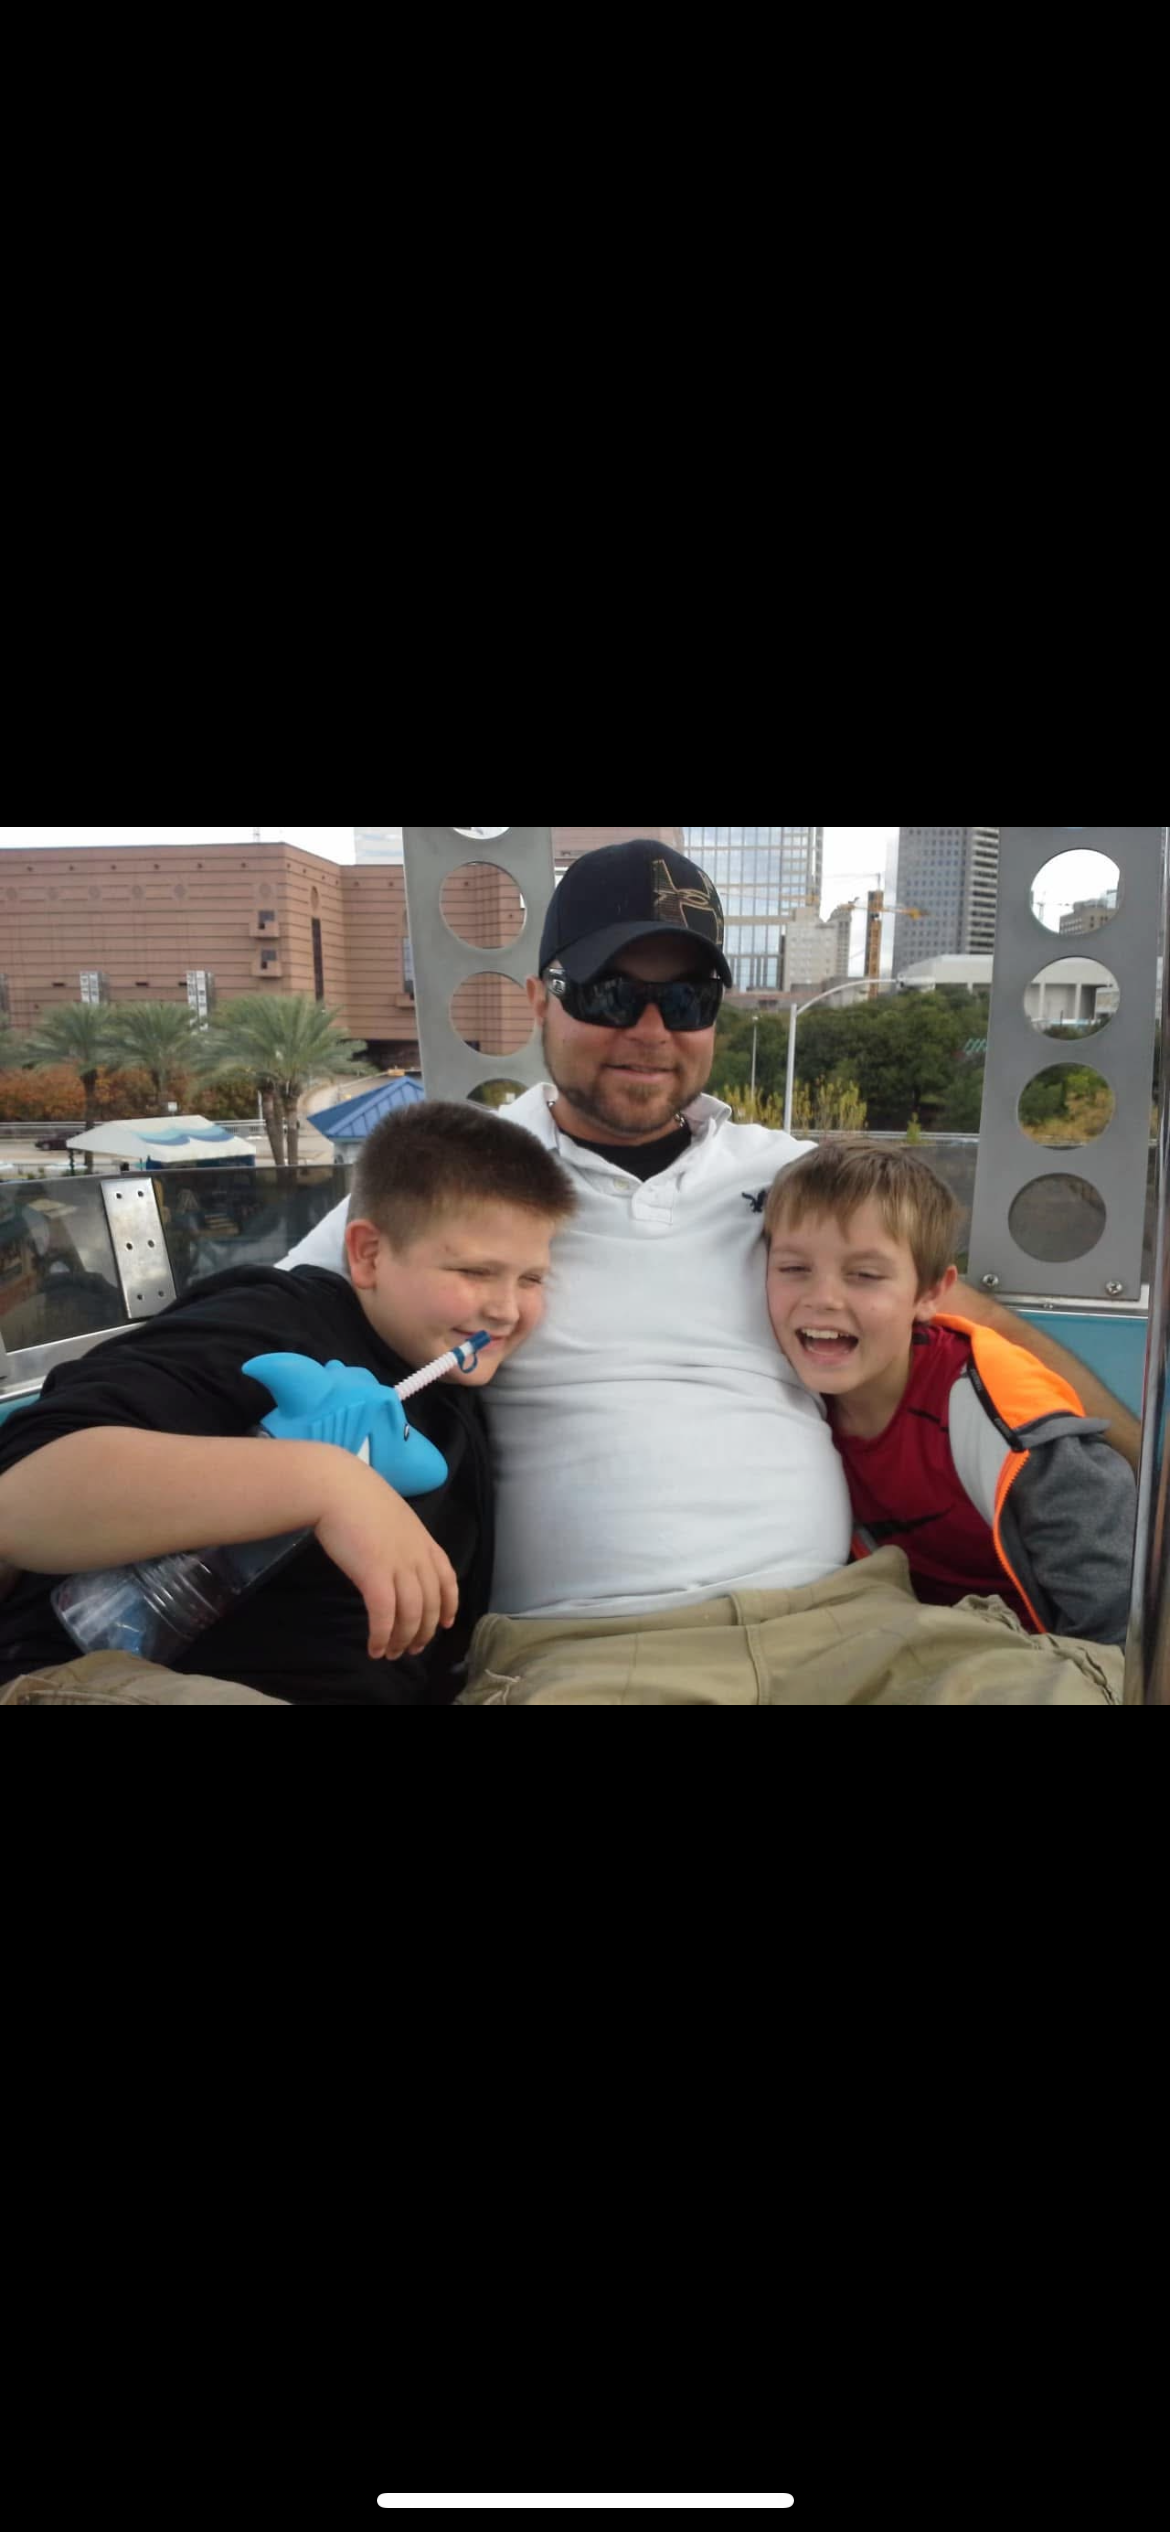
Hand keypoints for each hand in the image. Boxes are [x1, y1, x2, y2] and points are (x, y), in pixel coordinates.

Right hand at [312, 1455, 458, 1660]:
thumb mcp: (391, 1515)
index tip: (446, 1623)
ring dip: (403, 1639)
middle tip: (411, 1650)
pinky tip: (375, 1648)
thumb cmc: (356, 1495)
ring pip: (412, 1614)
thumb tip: (390, 1556)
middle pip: (431, 1603)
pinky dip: (382, 1635)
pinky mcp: (375, 1575)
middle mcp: (417, 1556)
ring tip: (392, 1654)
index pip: (447, 1578)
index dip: (449, 1604)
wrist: (336, 1486)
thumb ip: (398, 1538)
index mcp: (424, 1540)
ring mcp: (398, 1566)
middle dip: (424, 1631)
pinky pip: (385, 1615)